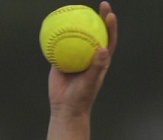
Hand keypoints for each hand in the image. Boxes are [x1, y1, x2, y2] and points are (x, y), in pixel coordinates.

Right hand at [48, 1, 117, 118]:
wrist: (65, 107)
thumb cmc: (81, 97)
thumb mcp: (90, 82)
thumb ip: (97, 66)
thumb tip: (103, 48)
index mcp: (100, 60)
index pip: (108, 40)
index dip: (110, 26)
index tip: (110, 14)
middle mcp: (89, 56)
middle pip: (94, 33)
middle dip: (96, 18)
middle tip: (97, 5)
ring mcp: (75, 56)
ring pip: (75, 36)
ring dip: (75, 23)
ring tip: (72, 9)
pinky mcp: (61, 59)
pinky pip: (58, 44)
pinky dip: (56, 34)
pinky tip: (52, 23)